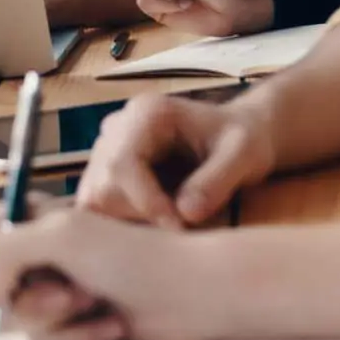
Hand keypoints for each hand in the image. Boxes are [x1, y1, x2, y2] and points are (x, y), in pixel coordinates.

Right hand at [0, 203, 231, 339]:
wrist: (195, 293)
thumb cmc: (137, 254)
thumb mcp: (60, 235)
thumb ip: (1, 252)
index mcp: (27, 219)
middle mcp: (36, 253)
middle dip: (24, 296)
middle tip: (62, 290)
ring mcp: (54, 289)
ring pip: (17, 319)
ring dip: (56, 317)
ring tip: (94, 301)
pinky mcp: (75, 324)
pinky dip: (78, 337)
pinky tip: (111, 324)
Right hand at [74, 91, 276, 228]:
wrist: (239, 135)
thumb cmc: (244, 139)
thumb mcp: (244, 156)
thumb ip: (217, 181)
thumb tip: (185, 214)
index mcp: (147, 114)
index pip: (121, 164)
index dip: (145, 201)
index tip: (179, 225)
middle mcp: (117, 126)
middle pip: (102, 184)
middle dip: (139, 212)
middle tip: (180, 224)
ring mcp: (107, 147)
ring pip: (94, 196)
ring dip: (129, 217)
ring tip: (170, 217)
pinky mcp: (105, 167)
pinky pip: (99, 201)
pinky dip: (124, 217)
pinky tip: (157, 214)